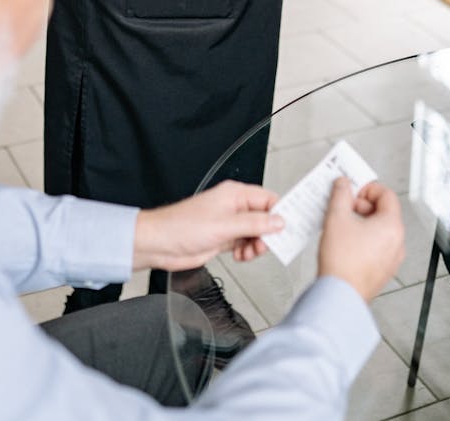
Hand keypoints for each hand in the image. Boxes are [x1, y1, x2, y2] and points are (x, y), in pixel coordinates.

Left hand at [133, 180, 284, 271]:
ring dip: (257, 245)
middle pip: (264, 218)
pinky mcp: (223, 239)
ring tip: (250, 253)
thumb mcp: (225, 225)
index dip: (280, 212)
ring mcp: (228, 223)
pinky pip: (245, 244)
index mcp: (234, 194)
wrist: (160, 244)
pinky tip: (241, 256)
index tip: (289, 227)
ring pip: (256, 233)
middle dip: (268, 233)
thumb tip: (278, 221)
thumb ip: (254, 223)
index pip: (267, 199)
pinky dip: (247, 252)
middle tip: (267, 245)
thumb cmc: (182, 226)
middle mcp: (233, 207)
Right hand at [317, 178, 404, 302]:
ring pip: (379, 230)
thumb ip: (340, 194)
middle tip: (343, 207)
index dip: (367, 189)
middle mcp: (397, 242)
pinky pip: (376, 246)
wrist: (340, 295)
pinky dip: (363, 239)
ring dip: (362, 222)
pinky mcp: (383, 270)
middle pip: (383, 212)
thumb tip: (343, 184)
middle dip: (361, 206)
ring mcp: (392, 259)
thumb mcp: (336, 217)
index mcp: (392, 227)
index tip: (353, 191)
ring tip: (341, 225)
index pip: (387, 195)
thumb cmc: (343, 262)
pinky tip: (344, 242)